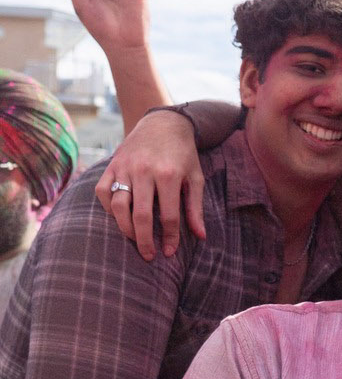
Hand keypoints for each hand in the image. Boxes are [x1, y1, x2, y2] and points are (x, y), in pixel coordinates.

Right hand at [96, 109, 205, 260]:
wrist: (162, 122)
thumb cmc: (182, 153)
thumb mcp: (195, 177)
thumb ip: (196, 207)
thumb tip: (200, 236)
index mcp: (169, 175)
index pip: (168, 216)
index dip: (170, 238)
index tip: (169, 252)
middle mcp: (145, 171)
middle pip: (141, 216)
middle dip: (144, 241)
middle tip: (148, 256)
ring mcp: (125, 168)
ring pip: (119, 207)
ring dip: (125, 228)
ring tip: (135, 239)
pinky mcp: (112, 165)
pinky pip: (103, 192)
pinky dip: (108, 208)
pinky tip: (119, 217)